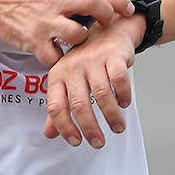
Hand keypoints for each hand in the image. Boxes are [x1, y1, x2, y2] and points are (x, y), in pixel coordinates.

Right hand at [0, 0, 134, 66]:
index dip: (116, 1)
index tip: (126, 9)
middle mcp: (55, 4)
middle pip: (93, 8)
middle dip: (105, 19)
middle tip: (106, 25)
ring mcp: (45, 24)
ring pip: (78, 36)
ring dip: (81, 41)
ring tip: (77, 42)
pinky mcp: (34, 42)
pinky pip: (55, 56)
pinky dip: (58, 58)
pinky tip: (57, 54)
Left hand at [41, 14, 142, 147]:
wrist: (107, 32)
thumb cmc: (85, 62)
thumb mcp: (67, 82)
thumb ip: (59, 107)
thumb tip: (50, 134)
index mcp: (57, 76)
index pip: (55, 106)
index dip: (65, 127)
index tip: (76, 141)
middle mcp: (72, 68)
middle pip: (79, 104)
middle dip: (90, 128)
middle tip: (98, 142)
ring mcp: (92, 61)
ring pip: (101, 95)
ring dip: (111, 116)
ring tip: (117, 127)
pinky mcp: (113, 56)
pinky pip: (119, 80)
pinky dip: (123, 95)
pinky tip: (124, 103)